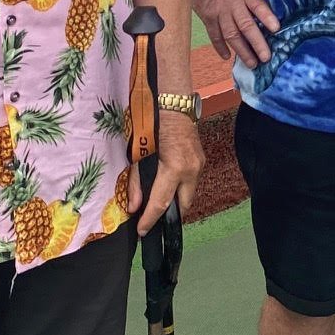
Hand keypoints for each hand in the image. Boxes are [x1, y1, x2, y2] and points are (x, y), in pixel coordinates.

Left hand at [133, 111, 204, 233]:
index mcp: (175, 169)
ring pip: (189, 194)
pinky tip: (168, 185)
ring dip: (175, 200)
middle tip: (152, 219)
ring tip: (158, 202)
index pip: (161, 203)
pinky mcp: (201, 159)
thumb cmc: (153, 124)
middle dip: (169, 215)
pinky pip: (191, 181)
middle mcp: (192, 171)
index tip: (142, 232)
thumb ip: (137, 182)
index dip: (150, 220)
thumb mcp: (139, 154)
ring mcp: (199, 165)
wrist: (174, 102)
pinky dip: (180, 187)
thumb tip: (133, 207)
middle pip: (182, 206)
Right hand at [190, 0, 278, 66]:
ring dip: (242, 51)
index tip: (277, 28)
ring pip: (231, 35)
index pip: (257, 4)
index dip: (267, 16)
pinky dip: (220, 47)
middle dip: (257, 43)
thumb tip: (276, 8)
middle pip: (245, 25)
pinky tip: (227, 57)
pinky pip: (214, 35)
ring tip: (252, 63)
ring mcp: (218, 12)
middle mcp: (232, 3)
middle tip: (266, 57)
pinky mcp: (207, 17)